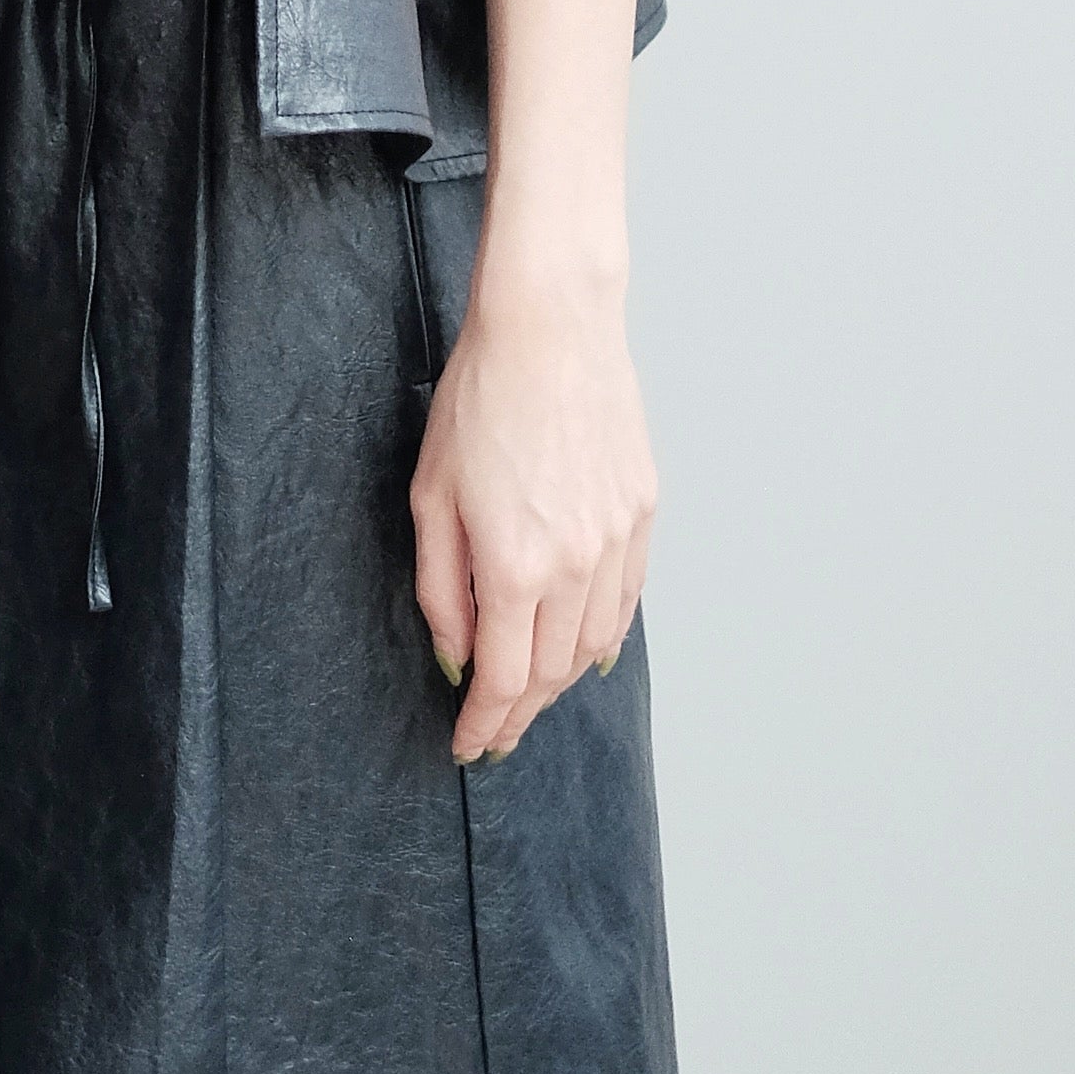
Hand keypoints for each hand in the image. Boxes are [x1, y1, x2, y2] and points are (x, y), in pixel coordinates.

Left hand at [409, 267, 656, 765]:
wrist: (551, 328)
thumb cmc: (478, 400)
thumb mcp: (431, 497)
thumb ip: (443, 588)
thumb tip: (456, 657)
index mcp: (516, 566)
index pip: (505, 679)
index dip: (484, 722)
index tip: (467, 745)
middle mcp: (576, 564)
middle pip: (552, 673)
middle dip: (519, 713)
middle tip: (493, 732)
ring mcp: (617, 539)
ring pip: (593, 644)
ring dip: (560, 682)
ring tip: (531, 698)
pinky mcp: (642, 512)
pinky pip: (626, 600)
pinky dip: (603, 638)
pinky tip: (583, 651)